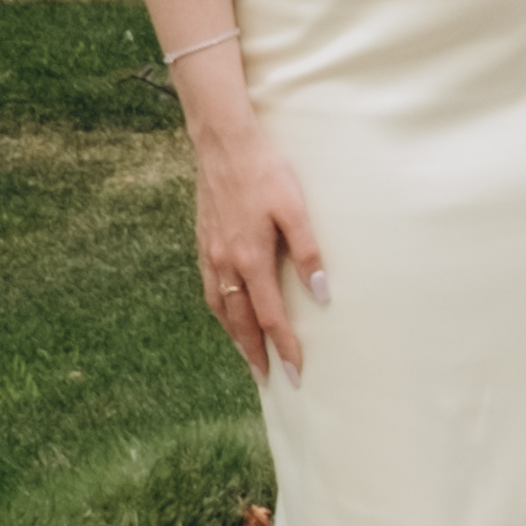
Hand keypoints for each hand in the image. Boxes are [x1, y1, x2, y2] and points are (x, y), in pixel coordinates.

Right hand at [192, 130, 324, 380]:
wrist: (223, 145)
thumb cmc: (267, 173)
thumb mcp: (296, 208)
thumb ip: (308, 251)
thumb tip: (321, 293)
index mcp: (251, 259)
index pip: (271, 316)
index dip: (284, 346)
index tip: (296, 372)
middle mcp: (226, 264)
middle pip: (240, 322)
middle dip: (255, 352)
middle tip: (268, 379)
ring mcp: (210, 255)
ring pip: (220, 308)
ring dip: (235, 335)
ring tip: (250, 355)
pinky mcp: (204, 244)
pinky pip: (211, 289)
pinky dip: (220, 311)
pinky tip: (229, 313)